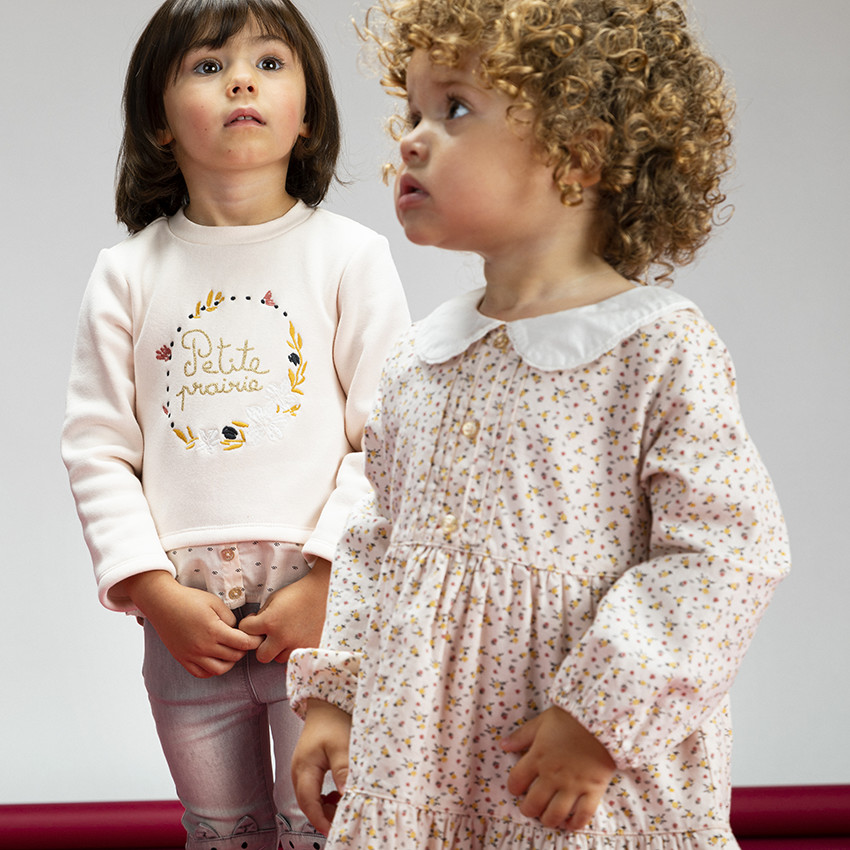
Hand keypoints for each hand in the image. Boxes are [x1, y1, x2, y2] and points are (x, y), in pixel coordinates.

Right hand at [115, 571, 262, 677]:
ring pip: (219, 670)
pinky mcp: (182, 659)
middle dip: (243, 649)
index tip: (258, 637)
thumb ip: (230, 618)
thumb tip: (238, 631)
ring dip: (230, 662)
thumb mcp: (215, 602)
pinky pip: (201, 673)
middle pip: (233, 657)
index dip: (254, 641)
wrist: (163, 603)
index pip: (243, 643)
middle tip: (244, 640)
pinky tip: (216, 659)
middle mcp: (203, 647)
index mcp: (214, 631)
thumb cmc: (190, 599)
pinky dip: (212, 670)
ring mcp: (192, 655)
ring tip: (231, 650)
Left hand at [239, 558, 330, 662]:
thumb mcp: (274, 599)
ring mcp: (297, 645)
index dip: (248, 624)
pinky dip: (293, 650)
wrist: (324, 592)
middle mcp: (282, 637)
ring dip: (279, 649)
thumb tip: (255, 629)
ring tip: (287, 634)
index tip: (254, 620)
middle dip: (262, 645)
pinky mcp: (310, 648)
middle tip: (268, 635)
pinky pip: (295, 657)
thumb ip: (261, 616)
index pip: (245, 631)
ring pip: (278, 658)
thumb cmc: (297, 593)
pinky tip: (297, 637)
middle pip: (261, 655)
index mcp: (270, 621)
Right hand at [291, 699, 351, 835]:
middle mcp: (299, 771)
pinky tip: (337, 796)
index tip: (335, 829)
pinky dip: (324, 798)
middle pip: (308, 804)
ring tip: (342, 808)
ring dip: (325, 807)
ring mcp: (302, 769)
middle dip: (324, 816)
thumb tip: (345, 794)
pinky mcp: (308, 767)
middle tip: (342, 821)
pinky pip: (313, 790)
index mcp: (304, 767)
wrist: (326, 703)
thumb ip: (343, 770)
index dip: (321, 820)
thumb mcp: (342, 745)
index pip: (309, 803)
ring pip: (310, 798)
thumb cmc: (333, 719)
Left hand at [501, 706, 615, 830]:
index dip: (513, 788)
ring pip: (555, 814)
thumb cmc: (570, 718)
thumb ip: (522, 736)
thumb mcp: (542, 721)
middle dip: (528, 810)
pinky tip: (569, 823)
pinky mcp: (593, 790)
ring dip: (548, 820)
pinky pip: (582, 815)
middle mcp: (552, 775)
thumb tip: (503, 745)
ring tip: (547, 817)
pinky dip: (575, 823)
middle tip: (530, 808)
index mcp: (537, 757)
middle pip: (534, 803)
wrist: (602, 720)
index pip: (516, 781)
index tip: (517, 789)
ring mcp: (573, 785)